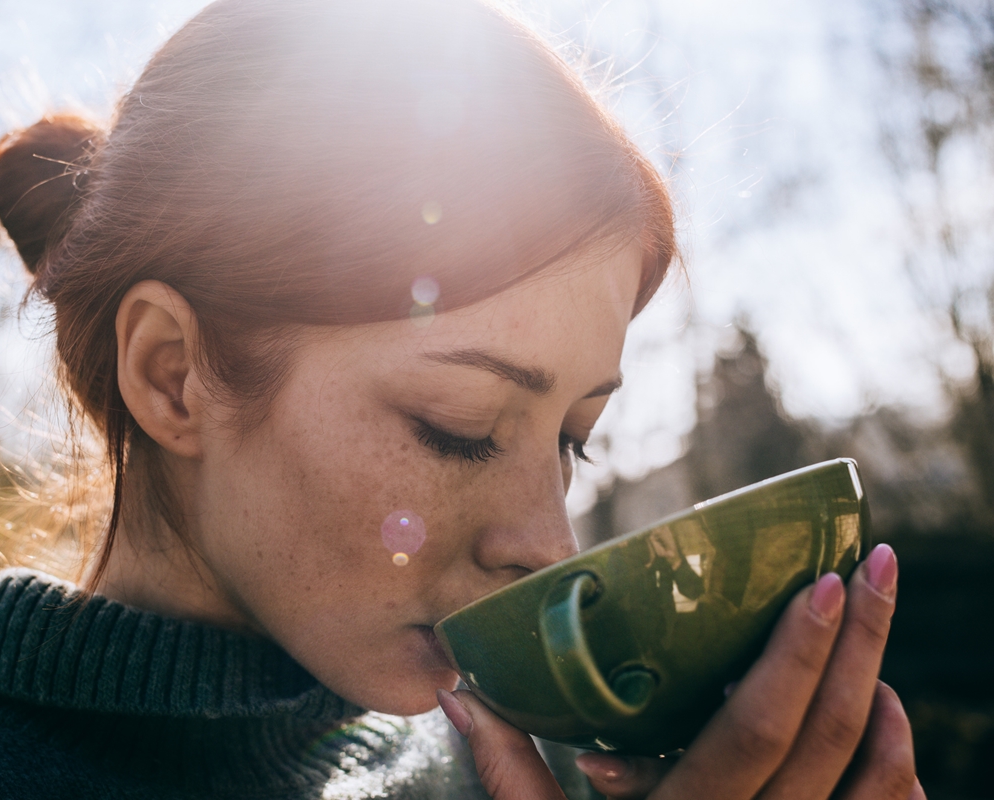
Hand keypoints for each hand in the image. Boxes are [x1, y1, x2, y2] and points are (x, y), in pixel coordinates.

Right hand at [436, 544, 924, 799]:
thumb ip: (507, 767)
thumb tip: (457, 689)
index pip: (757, 728)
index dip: (796, 654)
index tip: (819, 583)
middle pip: (830, 734)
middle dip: (861, 643)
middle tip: (876, 565)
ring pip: (872, 776)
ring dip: (884, 698)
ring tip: (877, 625)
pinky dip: (898, 765)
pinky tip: (888, 715)